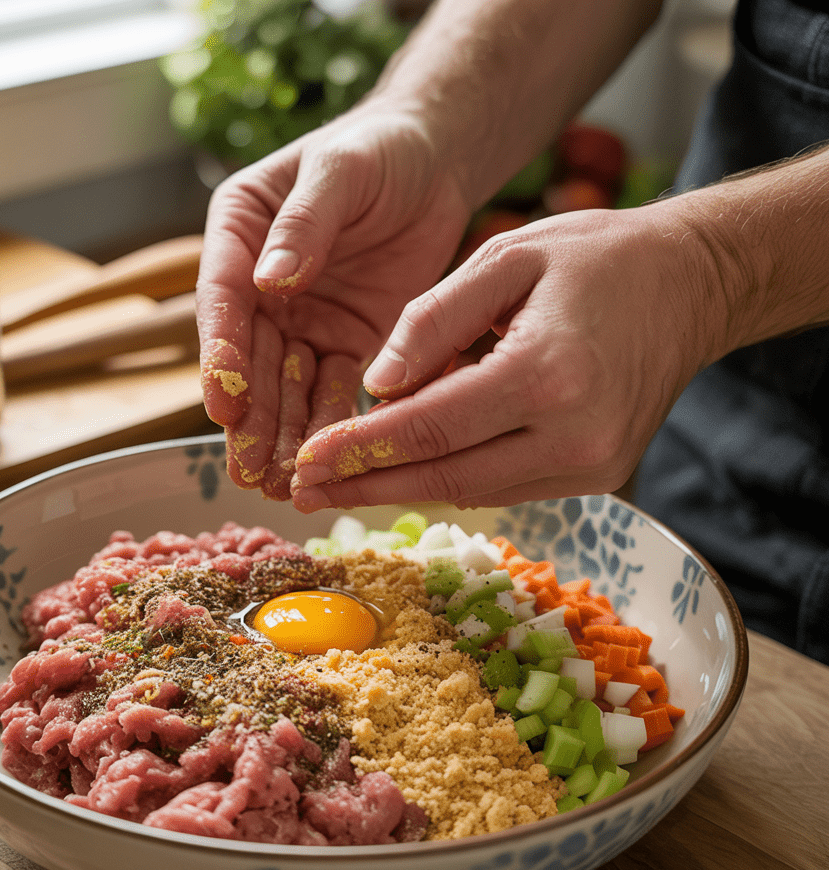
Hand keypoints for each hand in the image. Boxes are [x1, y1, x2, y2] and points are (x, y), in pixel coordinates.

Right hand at [197, 102, 471, 498]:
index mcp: (240, 235)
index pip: (223, 299)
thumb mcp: (341, 169)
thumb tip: (269, 279)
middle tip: (250, 468)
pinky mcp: (345, 344)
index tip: (223, 402)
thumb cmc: (378, 149)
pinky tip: (327, 460)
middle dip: (251, 416)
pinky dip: (330, 424)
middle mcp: (261, 286)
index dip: (221, 353)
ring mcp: (303, 320)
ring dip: (283, 434)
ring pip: (287, 385)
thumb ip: (305, 222)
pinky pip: (334, 389)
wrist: (435, 163)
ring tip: (278, 483)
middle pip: (251, 358)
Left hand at [288, 201, 730, 511]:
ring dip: (403, 488)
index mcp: (548, 374)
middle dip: (366, 484)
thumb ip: (433, 319)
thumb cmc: (596, 258)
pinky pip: (503, 484)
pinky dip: (450, 474)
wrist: (691, 287)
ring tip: (339, 485)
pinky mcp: (598, 477)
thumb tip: (374, 384)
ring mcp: (593, 466)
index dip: (359, 448)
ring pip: (472, 489)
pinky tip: (404, 466)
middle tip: (302, 490)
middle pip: (445, 476)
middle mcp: (576, 436)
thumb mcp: (505, 257)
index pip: (429, 427)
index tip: (306, 458)